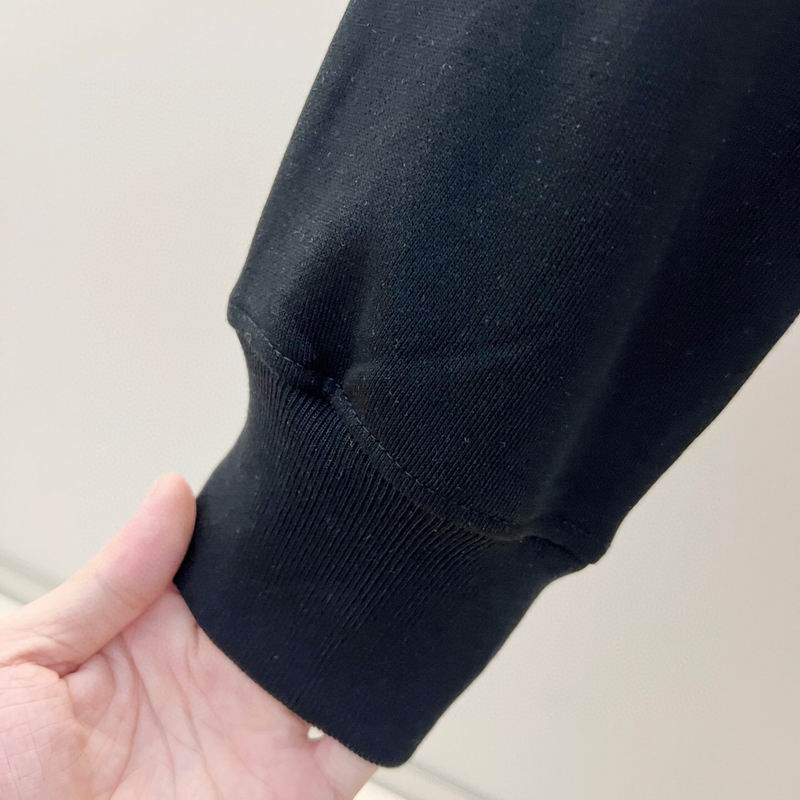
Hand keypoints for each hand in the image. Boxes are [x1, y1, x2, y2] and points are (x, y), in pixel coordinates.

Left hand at [0, 474, 374, 798]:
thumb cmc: (0, 779)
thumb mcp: (26, 660)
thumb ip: (107, 580)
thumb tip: (170, 493)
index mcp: (162, 633)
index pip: (234, 561)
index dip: (267, 524)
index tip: (300, 487)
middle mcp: (220, 676)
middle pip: (294, 606)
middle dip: (328, 570)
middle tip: (357, 529)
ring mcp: (259, 732)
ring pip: (335, 665)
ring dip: (364, 633)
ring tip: (385, 588)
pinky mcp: (290, 790)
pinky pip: (358, 748)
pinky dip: (384, 713)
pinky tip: (396, 673)